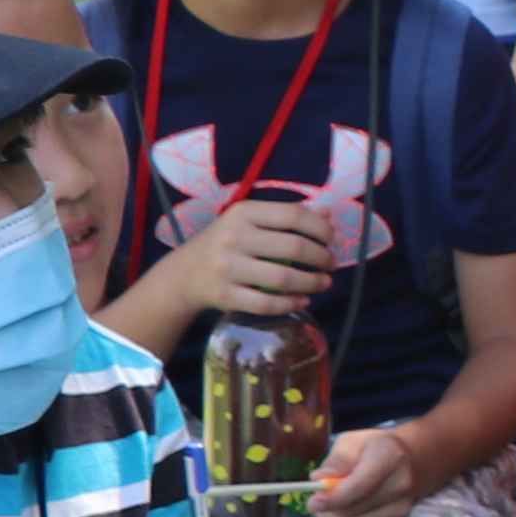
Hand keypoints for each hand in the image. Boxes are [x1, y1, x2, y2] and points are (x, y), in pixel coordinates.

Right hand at [166, 193, 344, 321]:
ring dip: (312, 282)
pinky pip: (267, 304)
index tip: (331, 239)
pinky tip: (303, 300)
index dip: (320, 228)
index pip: (293, 215)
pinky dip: (291, 303)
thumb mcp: (250, 221)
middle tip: (330, 264)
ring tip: (324, 283)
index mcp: (243, 213)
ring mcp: (228, 268)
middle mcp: (234, 238)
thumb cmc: (226, 243)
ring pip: (283, 278)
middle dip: (321, 257)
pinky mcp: (226, 296)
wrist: (184, 274)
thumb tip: (328, 214)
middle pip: (293, 248)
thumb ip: (285, 216)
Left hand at [311, 424, 422, 516]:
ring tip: (326, 509)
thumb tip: (318, 479)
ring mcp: (399, 510)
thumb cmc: (373, 449)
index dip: (333, 498)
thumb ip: (336, 461)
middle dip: (325, 511)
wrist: (410, 463)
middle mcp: (400, 486)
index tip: (313, 501)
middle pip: (351, 513)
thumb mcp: (352, 443)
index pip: (359, 486)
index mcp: (389, 457)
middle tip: (315, 502)